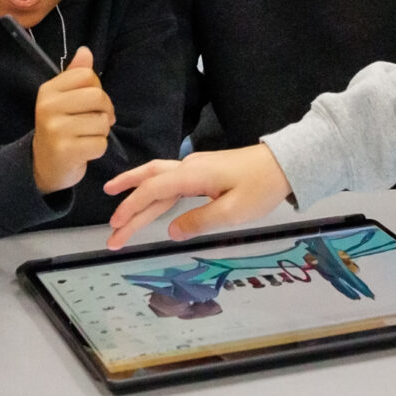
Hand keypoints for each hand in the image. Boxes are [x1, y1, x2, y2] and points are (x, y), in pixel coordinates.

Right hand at [32, 49, 114, 193]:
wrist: (44, 165)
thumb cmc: (59, 128)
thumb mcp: (63, 99)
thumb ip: (75, 75)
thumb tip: (85, 51)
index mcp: (48, 91)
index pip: (86, 75)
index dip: (97, 88)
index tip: (93, 103)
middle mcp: (48, 107)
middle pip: (97, 96)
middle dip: (104, 111)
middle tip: (97, 121)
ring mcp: (56, 129)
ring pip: (101, 122)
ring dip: (101, 132)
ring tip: (87, 136)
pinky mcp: (66, 151)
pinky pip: (100, 143)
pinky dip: (98, 149)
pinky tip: (85, 151)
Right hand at [102, 146, 291, 248]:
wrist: (284, 164)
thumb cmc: (261, 186)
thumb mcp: (233, 211)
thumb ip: (200, 221)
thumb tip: (172, 231)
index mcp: (192, 175)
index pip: (152, 191)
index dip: (132, 209)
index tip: (116, 227)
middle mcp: (189, 168)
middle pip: (150, 185)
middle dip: (128, 207)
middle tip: (111, 231)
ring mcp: (195, 167)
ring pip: (157, 179)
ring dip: (136, 194)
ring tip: (114, 204)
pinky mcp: (202, 171)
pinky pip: (169, 180)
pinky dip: (153, 191)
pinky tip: (147, 199)